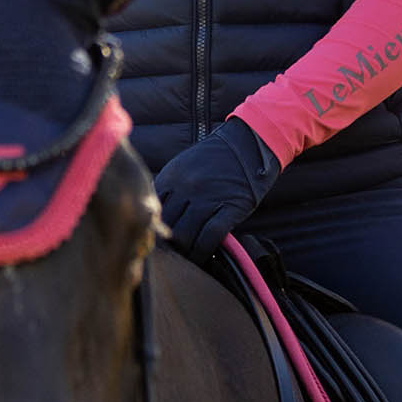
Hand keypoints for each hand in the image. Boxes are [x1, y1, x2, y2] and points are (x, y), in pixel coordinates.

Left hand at [152, 119, 280, 263]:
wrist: (248, 142)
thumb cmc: (215, 157)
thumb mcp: (184, 166)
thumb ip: (169, 188)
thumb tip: (156, 217)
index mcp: (171, 177)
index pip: (153, 211)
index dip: (154, 229)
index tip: (158, 241)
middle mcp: (186, 187)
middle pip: (167, 226)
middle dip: (168, 244)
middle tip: (172, 256)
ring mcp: (208, 198)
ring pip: (185, 236)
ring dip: (185, 252)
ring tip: (187, 259)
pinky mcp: (230, 208)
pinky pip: (209, 238)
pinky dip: (203, 252)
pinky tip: (202, 258)